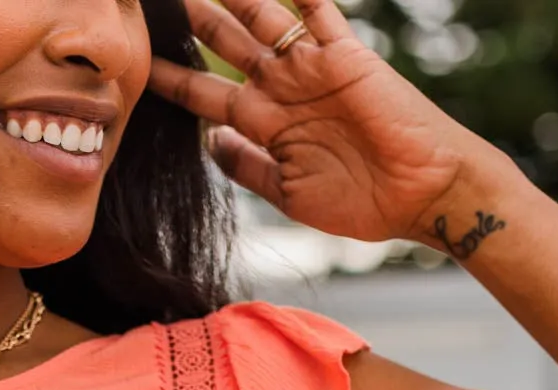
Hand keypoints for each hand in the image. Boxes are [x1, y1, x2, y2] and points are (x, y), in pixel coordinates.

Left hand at [148, 0, 504, 247]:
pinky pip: (319, 9)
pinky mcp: (345, 54)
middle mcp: (283, 90)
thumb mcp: (288, 192)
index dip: (172, 77)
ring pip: (264, 19)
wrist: (419, 193)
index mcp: (264, 125)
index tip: (138, 65)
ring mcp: (312, 68)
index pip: (205, 94)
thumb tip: (209, 139)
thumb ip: (248, 165)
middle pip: (227, 44)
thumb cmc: (360, 203)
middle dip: (194, 20)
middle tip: (159, 3)